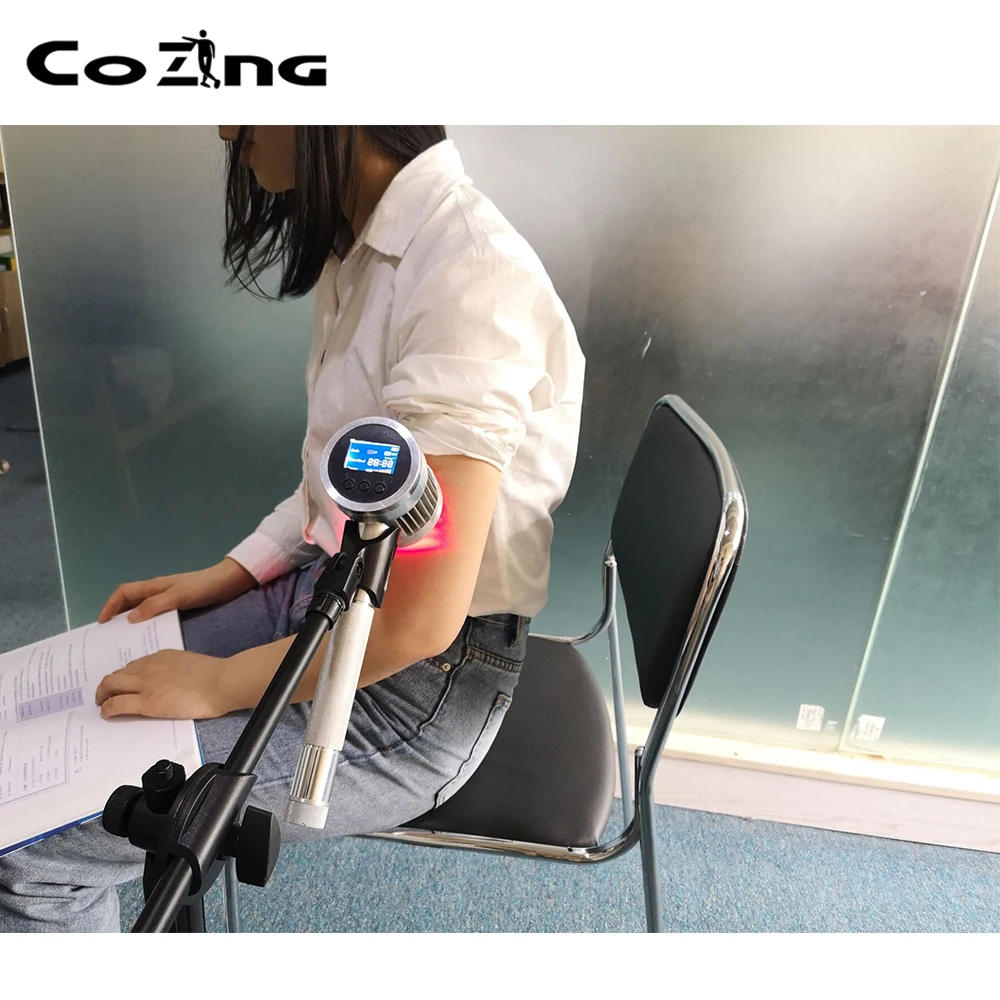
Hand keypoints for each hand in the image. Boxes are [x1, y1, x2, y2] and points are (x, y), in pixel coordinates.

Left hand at [95, 649, 233, 719]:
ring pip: (110, 685)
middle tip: (106, 695)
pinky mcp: (146, 702)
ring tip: (103, 705)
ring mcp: (146, 684)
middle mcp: (149, 667)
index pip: (135, 665)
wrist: (220, 682)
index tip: (126, 684)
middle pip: (117, 673)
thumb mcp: (190, 664)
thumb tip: (174, 680)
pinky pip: (116, 704)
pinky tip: (107, 714)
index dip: (126, 676)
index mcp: (161, 657)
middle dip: (107, 685)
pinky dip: (107, 709)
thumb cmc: (215, 675)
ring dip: (103, 695)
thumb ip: (176, 670)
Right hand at [97, 558, 256, 623]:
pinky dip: (147, 625)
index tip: (102, 623)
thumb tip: (130, 619)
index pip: (123, 593)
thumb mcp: (178, 597)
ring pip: (142, 609)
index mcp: (153, 587)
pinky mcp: (177, 606)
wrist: (227, 584)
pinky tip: (150, 638)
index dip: (110, 606)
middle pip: (129, 602)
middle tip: (111, 636)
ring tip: (127, 641)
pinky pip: (155, 615)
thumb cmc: (202, 587)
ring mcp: (167, 599)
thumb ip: (154, 606)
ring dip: (132, 622)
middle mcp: (156, 592)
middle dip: (117, 616)